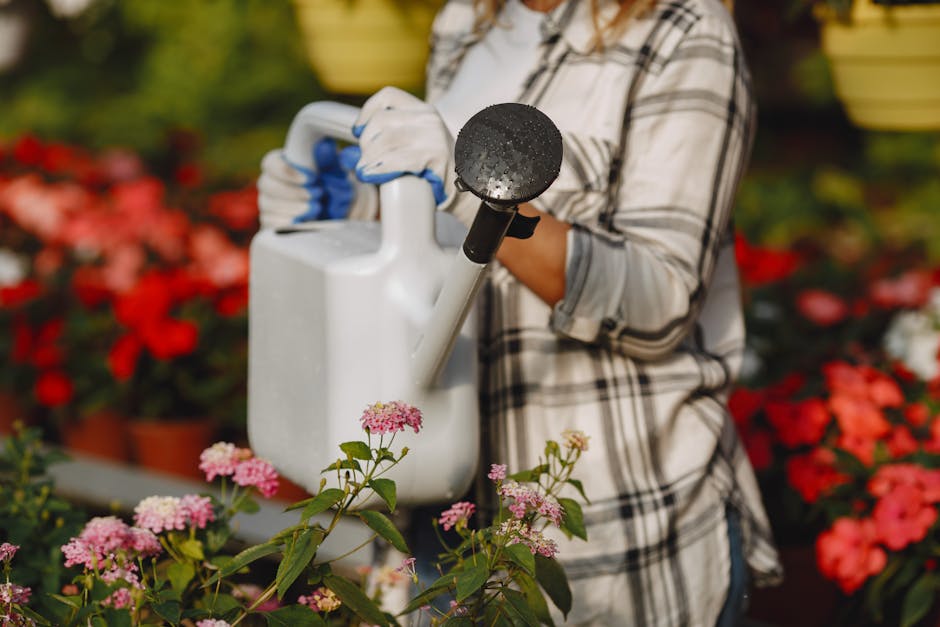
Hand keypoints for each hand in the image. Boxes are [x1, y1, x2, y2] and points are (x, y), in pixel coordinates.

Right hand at [256, 138, 375, 228]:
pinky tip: (305, 221)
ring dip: (295, 208)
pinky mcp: (272, 223)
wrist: (344, 214)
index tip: (312, 178)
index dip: (287, 170)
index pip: (270, 163)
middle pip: (265, 184)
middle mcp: (271, 183)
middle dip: (294, 191)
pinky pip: (270, 223)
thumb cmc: (337, 187)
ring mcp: (269, 205)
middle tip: (318, 194)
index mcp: (283, 164)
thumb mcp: (338, 171)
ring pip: (267, 205)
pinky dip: (289, 222)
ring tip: (317, 209)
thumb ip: (330, 159)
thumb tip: (324, 147)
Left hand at [346, 87, 478, 225]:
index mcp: (424, 111)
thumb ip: (387, 143)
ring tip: (366, 172)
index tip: (358, 132)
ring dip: (369, 159)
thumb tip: (349, 152)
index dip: (367, 112)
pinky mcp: (435, 157)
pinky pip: (398, 160)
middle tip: (365, 161)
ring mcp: (434, 137)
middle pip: (381, 121)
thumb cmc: (434, 172)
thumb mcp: (414, 147)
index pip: (388, 96)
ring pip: (386, 141)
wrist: (467, 190)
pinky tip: (372, 175)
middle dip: (366, 144)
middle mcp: (429, 119)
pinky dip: (380, 169)